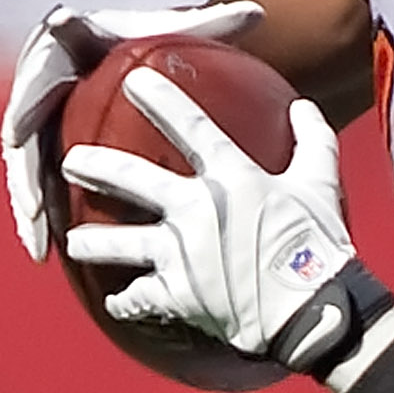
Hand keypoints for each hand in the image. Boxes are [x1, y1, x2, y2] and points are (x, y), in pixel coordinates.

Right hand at [1, 1, 263, 260]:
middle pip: (21, 138)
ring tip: (39, 247)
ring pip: (27, 171)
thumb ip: (211, 23)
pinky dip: (41, 217)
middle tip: (35, 212)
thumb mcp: (180, 31)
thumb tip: (256, 13)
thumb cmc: (160, 39)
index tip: (23, 134)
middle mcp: (40, 91)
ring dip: (30, 208)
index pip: (36, 80)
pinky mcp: (46, 151)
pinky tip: (46, 253)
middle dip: (25, 178)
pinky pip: (41, 186)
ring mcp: (40, 124)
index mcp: (59, 56)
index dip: (26, 105)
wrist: (144, 57)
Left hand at [61, 69, 360, 366]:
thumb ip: (313, 140)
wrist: (313, 312)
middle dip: (95, 166)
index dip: (161, 99)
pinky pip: (137, 298)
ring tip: (75, 243)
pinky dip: (127, 302)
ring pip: (118, 244)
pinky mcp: (176, 295)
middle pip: (130, 179)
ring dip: (91, 243)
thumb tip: (303, 106)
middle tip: (71, 162)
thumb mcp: (322, 185)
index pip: (190, 126)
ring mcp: (181, 253)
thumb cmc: (321, 245)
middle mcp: (196, 209)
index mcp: (233, 177)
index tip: (135, 81)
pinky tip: (119, 302)